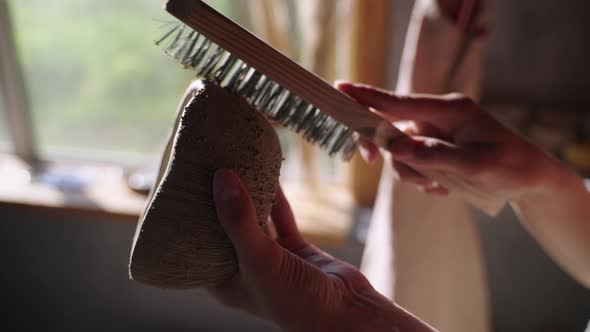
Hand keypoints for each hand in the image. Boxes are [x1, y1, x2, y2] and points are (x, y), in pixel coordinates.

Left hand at [210, 169, 434, 331]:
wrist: (348, 312)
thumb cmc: (296, 300)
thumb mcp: (259, 260)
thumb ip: (239, 219)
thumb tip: (222, 177)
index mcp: (226, 282)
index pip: (198, 247)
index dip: (190, 219)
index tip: (184, 189)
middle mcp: (245, 269)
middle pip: (226, 229)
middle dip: (220, 201)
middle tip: (209, 169)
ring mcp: (272, 258)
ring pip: (255, 220)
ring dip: (250, 196)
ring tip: (238, 166)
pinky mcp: (295, 249)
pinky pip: (281, 218)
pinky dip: (277, 199)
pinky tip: (272, 175)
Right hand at [337, 82, 566, 201]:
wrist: (529, 182)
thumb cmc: (509, 168)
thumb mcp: (474, 166)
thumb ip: (432, 155)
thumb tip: (393, 146)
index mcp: (449, 109)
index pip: (399, 103)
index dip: (367, 97)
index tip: (339, 88)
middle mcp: (437, 117)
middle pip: (390, 126)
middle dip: (384, 148)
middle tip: (372, 162)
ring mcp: (435, 132)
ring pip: (398, 151)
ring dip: (409, 172)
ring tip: (435, 187)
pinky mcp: (435, 148)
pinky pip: (411, 162)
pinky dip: (418, 178)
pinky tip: (441, 188)